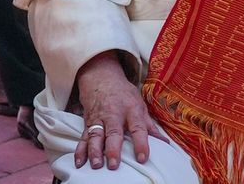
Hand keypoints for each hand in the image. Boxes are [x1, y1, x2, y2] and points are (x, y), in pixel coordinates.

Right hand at [74, 51, 167, 169]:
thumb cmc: (124, 95)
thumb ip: (150, 126)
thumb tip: (164, 143)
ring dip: (94, 151)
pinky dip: (80, 150)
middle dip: (113, 149)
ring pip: (96, 135)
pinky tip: (80, 162)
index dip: (141, 143)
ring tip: (96, 165)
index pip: (138, 128)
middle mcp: (114, 114)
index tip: (143, 158)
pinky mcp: (88, 122)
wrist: (102, 78)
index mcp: (131, 110)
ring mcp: (99, 118)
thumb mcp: (140, 105)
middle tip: (113, 165)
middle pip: (114, 133)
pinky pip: (83, 137)